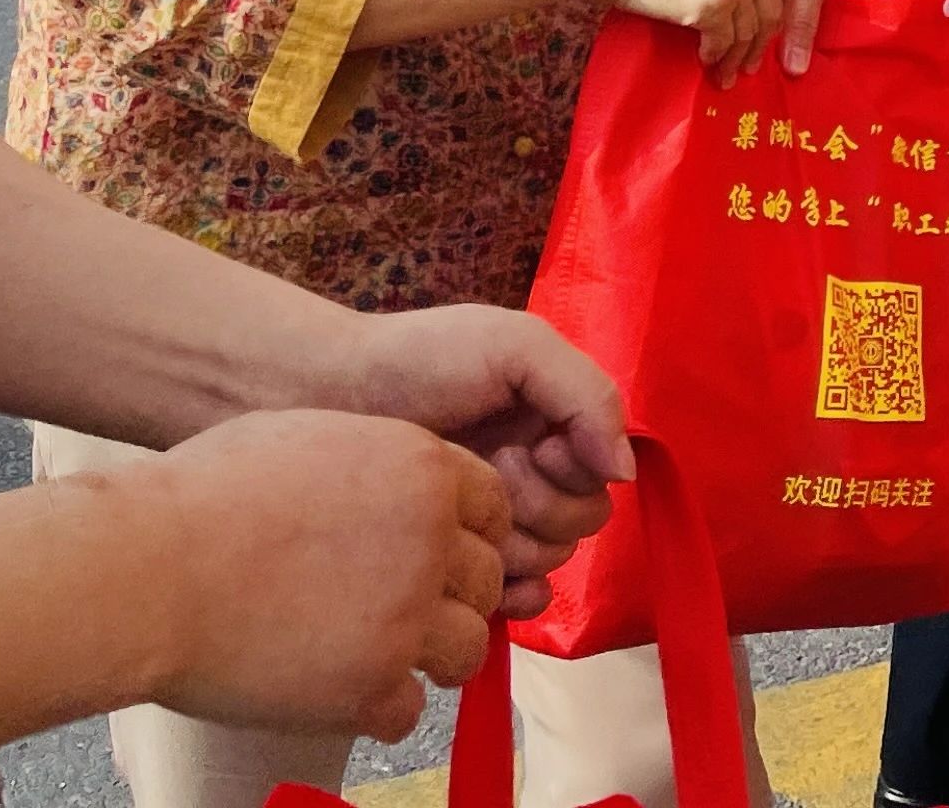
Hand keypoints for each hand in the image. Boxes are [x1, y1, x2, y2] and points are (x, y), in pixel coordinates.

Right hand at [106, 410, 506, 736]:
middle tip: (400, 612)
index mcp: (421, 471)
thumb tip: (391, 483)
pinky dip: (377, 709)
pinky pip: (410, 711)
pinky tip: (332, 691)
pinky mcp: (372, 685)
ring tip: (376, 657)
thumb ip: (374, 462)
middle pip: (488, 580)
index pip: (492, 508)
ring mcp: (406, 617)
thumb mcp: (310, 439)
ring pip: (468, 649)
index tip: (437, 557)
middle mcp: (431, 540)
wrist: (145, 571)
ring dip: (430, 658)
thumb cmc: (202, 499)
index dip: (465, 536)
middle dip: (450, 598)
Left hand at [323, 304, 630, 612]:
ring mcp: (493, 523)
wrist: (322, 394)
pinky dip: (511, 593)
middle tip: (495, 468)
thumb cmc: (420, 358)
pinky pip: (513, 601)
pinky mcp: (455, 564)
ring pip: (550, 560)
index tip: (532, 440)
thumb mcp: (516, 347)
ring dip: (516, 536)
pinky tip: (484, 574)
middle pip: (582, 522)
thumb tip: (626, 474)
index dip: (577, 466)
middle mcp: (532, 475)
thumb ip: (586, 394)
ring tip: (462, 506)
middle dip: (544, 501)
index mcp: (552, 424)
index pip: (604, 473)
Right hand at [586, 0, 798, 79]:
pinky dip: (716, 56)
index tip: (771, 32)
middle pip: (774, 10)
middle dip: (763, 42)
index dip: (784, 11)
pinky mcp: (713, 6)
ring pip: (750, 32)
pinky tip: (706, 61)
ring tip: (726, 73)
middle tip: (750, 63)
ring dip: (738, 57)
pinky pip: (724, 43)